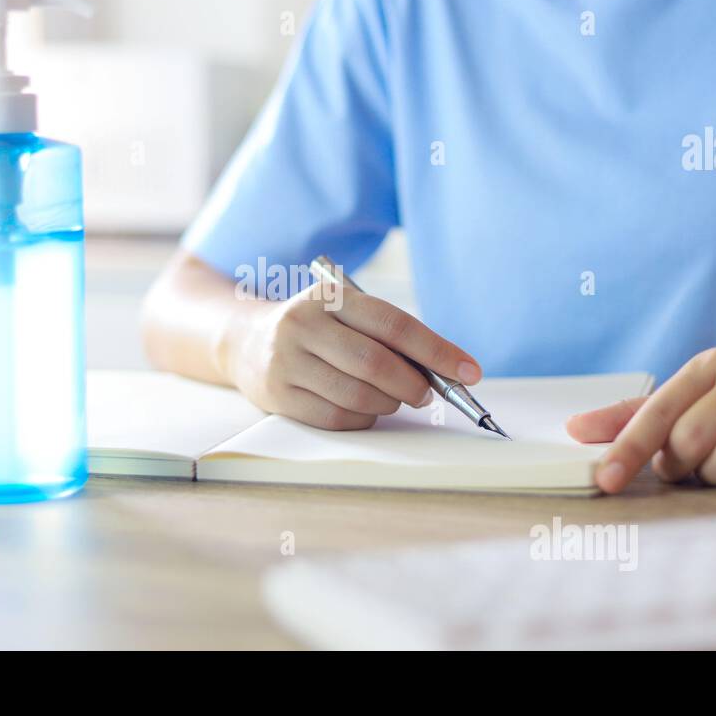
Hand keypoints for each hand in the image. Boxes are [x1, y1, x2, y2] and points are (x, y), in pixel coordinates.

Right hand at [222, 282, 481, 429]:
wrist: (245, 341)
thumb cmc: (317, 329)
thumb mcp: (346, 313)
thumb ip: (388, 335)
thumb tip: (446, 370)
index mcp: (329, 296)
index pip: (394, 324)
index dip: (437, 351)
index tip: (470, 372)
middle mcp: (302, 325)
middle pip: (375, 363)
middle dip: (414, 385)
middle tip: (428, 393)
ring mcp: (286, 362)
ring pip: (357, 395)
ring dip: (389, 404)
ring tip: (394, 399)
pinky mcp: (278, 395)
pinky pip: (336, 418)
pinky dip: (363, 419)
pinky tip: (366, 410)